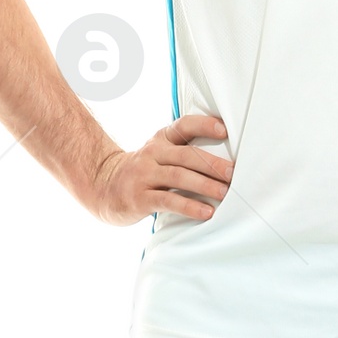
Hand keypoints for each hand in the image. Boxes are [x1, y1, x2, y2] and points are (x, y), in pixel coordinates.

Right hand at [88, 112, 233, 224]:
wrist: (104, 187)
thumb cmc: (144, 171)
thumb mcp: (159, 153)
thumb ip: (184, 152)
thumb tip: (227, 160)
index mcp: (161, 140)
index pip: (183, 126)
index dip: (203, 125)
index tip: (224, 129)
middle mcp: (152, 154)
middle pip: (186, 155)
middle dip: (212, 164)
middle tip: (234, 173)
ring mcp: (144, 175)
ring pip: (178, 177)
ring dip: (205, 185)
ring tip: (225, 193)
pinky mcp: (140, 198)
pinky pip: (168, 201)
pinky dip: (189, 206)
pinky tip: (206, 212)